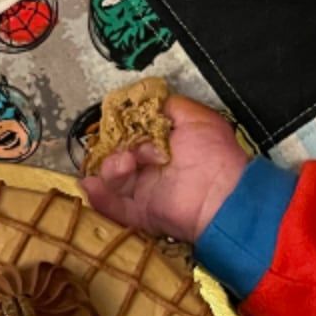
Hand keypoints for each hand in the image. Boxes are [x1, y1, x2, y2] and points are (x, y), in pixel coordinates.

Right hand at [81, 94, 247, 241]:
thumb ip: (170, 105)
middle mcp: (152, 167)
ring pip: (112, 180)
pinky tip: (93, 186)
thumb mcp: (197, 117)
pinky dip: (100, 199)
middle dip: (115, 150)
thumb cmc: (214, 154)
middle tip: (130, 151)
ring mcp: (145, 191)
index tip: (118, 125)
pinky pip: (113, 208)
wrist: (222, 195)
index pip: (130, 135)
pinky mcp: (142, 214)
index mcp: (162, 145)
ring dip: (110, 169)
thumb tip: (147, 102)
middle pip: (116, 156)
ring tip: (126, 166)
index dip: (121, 129)